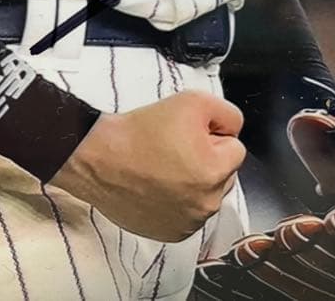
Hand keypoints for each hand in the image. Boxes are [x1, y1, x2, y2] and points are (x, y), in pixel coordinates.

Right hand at [49, 90, 246, 241]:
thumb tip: (233, 131)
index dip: (212, 135)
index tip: (187, 134)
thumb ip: (227, 114)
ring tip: (162, 167)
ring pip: (206, 194)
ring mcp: (188, 223)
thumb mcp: (192, 101)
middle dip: (207, 160)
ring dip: (193, 182)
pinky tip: (157, 186)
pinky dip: (178, 201)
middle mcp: (206, 204)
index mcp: (215, 172)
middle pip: (223, 174)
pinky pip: (188, 213)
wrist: (98, 158)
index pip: (235, 148)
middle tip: (174, 148)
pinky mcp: (171, 233)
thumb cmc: (139, 132)